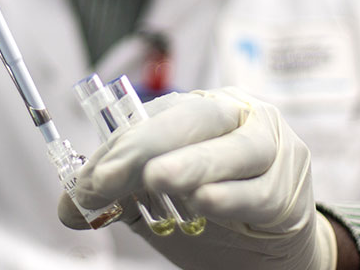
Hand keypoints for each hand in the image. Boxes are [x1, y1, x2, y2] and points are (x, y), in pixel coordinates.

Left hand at [62, 88, 337, 269]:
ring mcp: (272, 147)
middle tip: (109, 176)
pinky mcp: (291, 188)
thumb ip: (119, 197)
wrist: (272, 249)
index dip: (119, 146)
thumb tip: (68, 207)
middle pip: (194, 118)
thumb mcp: (158, 204)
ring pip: (234, 148)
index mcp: (200, 110)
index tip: (89, 180)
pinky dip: (232, 197)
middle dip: (147, 145)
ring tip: (156, 178)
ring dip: (193, 163)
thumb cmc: (214, 213)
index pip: (155, 117)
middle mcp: (239, 116)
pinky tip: (206, 202)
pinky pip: (260, 191)